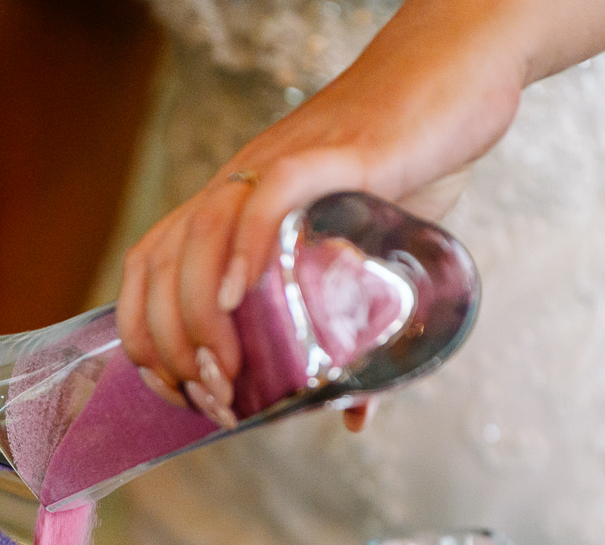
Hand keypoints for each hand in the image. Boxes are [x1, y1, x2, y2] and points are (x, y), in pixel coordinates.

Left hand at [117, 0, 604, 423]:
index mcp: (234, 203)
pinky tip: (243, 294)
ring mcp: (282, 162)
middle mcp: (242, 181)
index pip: (151, 266)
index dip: (143, 334)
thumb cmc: (412, 162)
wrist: (460, 70)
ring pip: (204, 236)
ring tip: (226, 369)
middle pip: (165, 262)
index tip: (174, 391)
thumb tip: (350, 415)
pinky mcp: (334, 153)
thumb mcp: (371, 255)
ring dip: (201, 313)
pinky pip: (270, 194)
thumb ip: (349, 331)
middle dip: (171, 344)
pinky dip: (247, 245)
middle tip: (210, 397)